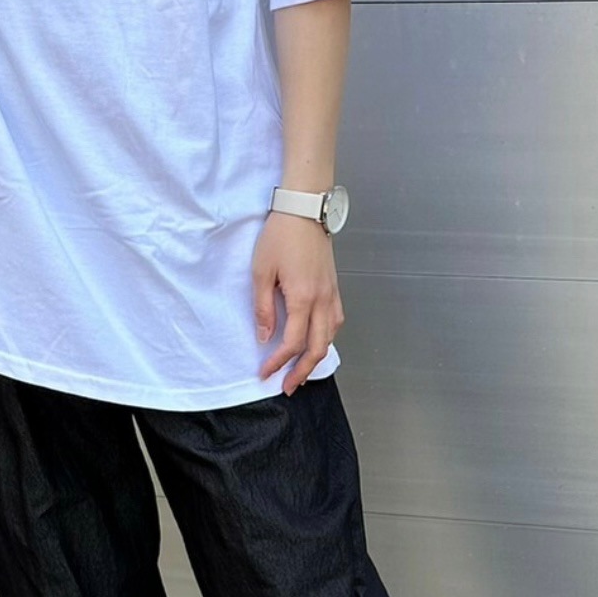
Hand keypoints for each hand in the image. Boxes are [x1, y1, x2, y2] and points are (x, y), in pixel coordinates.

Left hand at [252, 210, 344, 392]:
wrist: (305, 209)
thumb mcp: (261, 271)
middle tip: (288, 386)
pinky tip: (317, 341)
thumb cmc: (281, 235)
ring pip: (330, 336)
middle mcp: (322, 300)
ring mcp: (332, 293)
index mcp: (303, 298)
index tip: (265, 373)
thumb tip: (264, 336)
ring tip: (303, 370)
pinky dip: (327, 337)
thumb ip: (263, 307)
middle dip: (302, 371)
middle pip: (317, 347)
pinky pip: (336, 321)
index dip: (278, 363)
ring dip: (317, 357)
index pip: (292, 343)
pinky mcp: (334, 286)